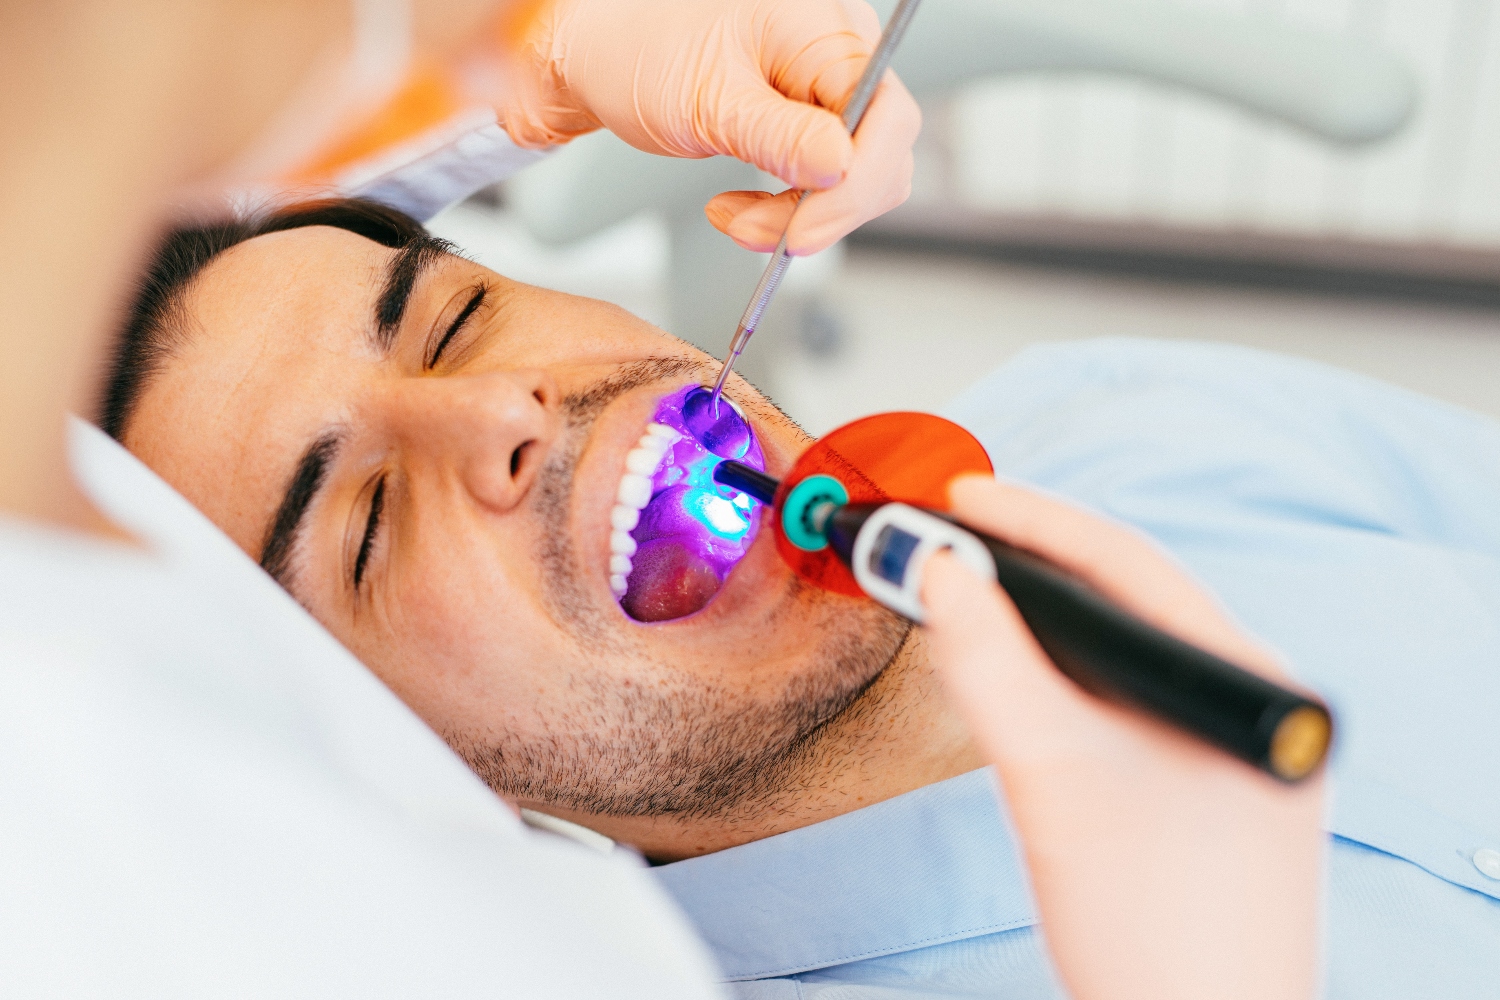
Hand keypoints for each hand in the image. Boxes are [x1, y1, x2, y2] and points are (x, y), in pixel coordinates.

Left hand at [495, 0, 920, 254]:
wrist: (597, 49)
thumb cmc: (637, 49)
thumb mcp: (706, 101)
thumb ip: (780, 137)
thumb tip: (844, 168)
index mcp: (825, 30)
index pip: (888, 119)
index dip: (856, 186)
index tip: (802, 233)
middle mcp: (840, 53)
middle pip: (882, 155)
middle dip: (823, 211)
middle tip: (753, 235)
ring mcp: (827, 86)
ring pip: (856, 177)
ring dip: (800, 218)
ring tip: (733, 222)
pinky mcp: (808, 117)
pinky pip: (826, 178)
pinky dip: (788, 209)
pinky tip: (741, 211)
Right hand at [921, 475, 1324, 999]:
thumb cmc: (1149, 928)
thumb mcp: (1051, 773)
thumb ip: (987, 660)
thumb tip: (935, 568)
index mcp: (1249, 675)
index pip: (1128, 562)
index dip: (1031, 521)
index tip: (957, 496)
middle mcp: (1252, 697)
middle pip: (1124, 599)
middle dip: (1028, 568)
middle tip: (947, 540)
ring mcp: (1227, 744)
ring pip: (1116, 651)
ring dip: (1039, 623)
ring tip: (966, 593)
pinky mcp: (1201, 781)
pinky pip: (1119, 698)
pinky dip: (1057, 678)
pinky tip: (1012, 672)